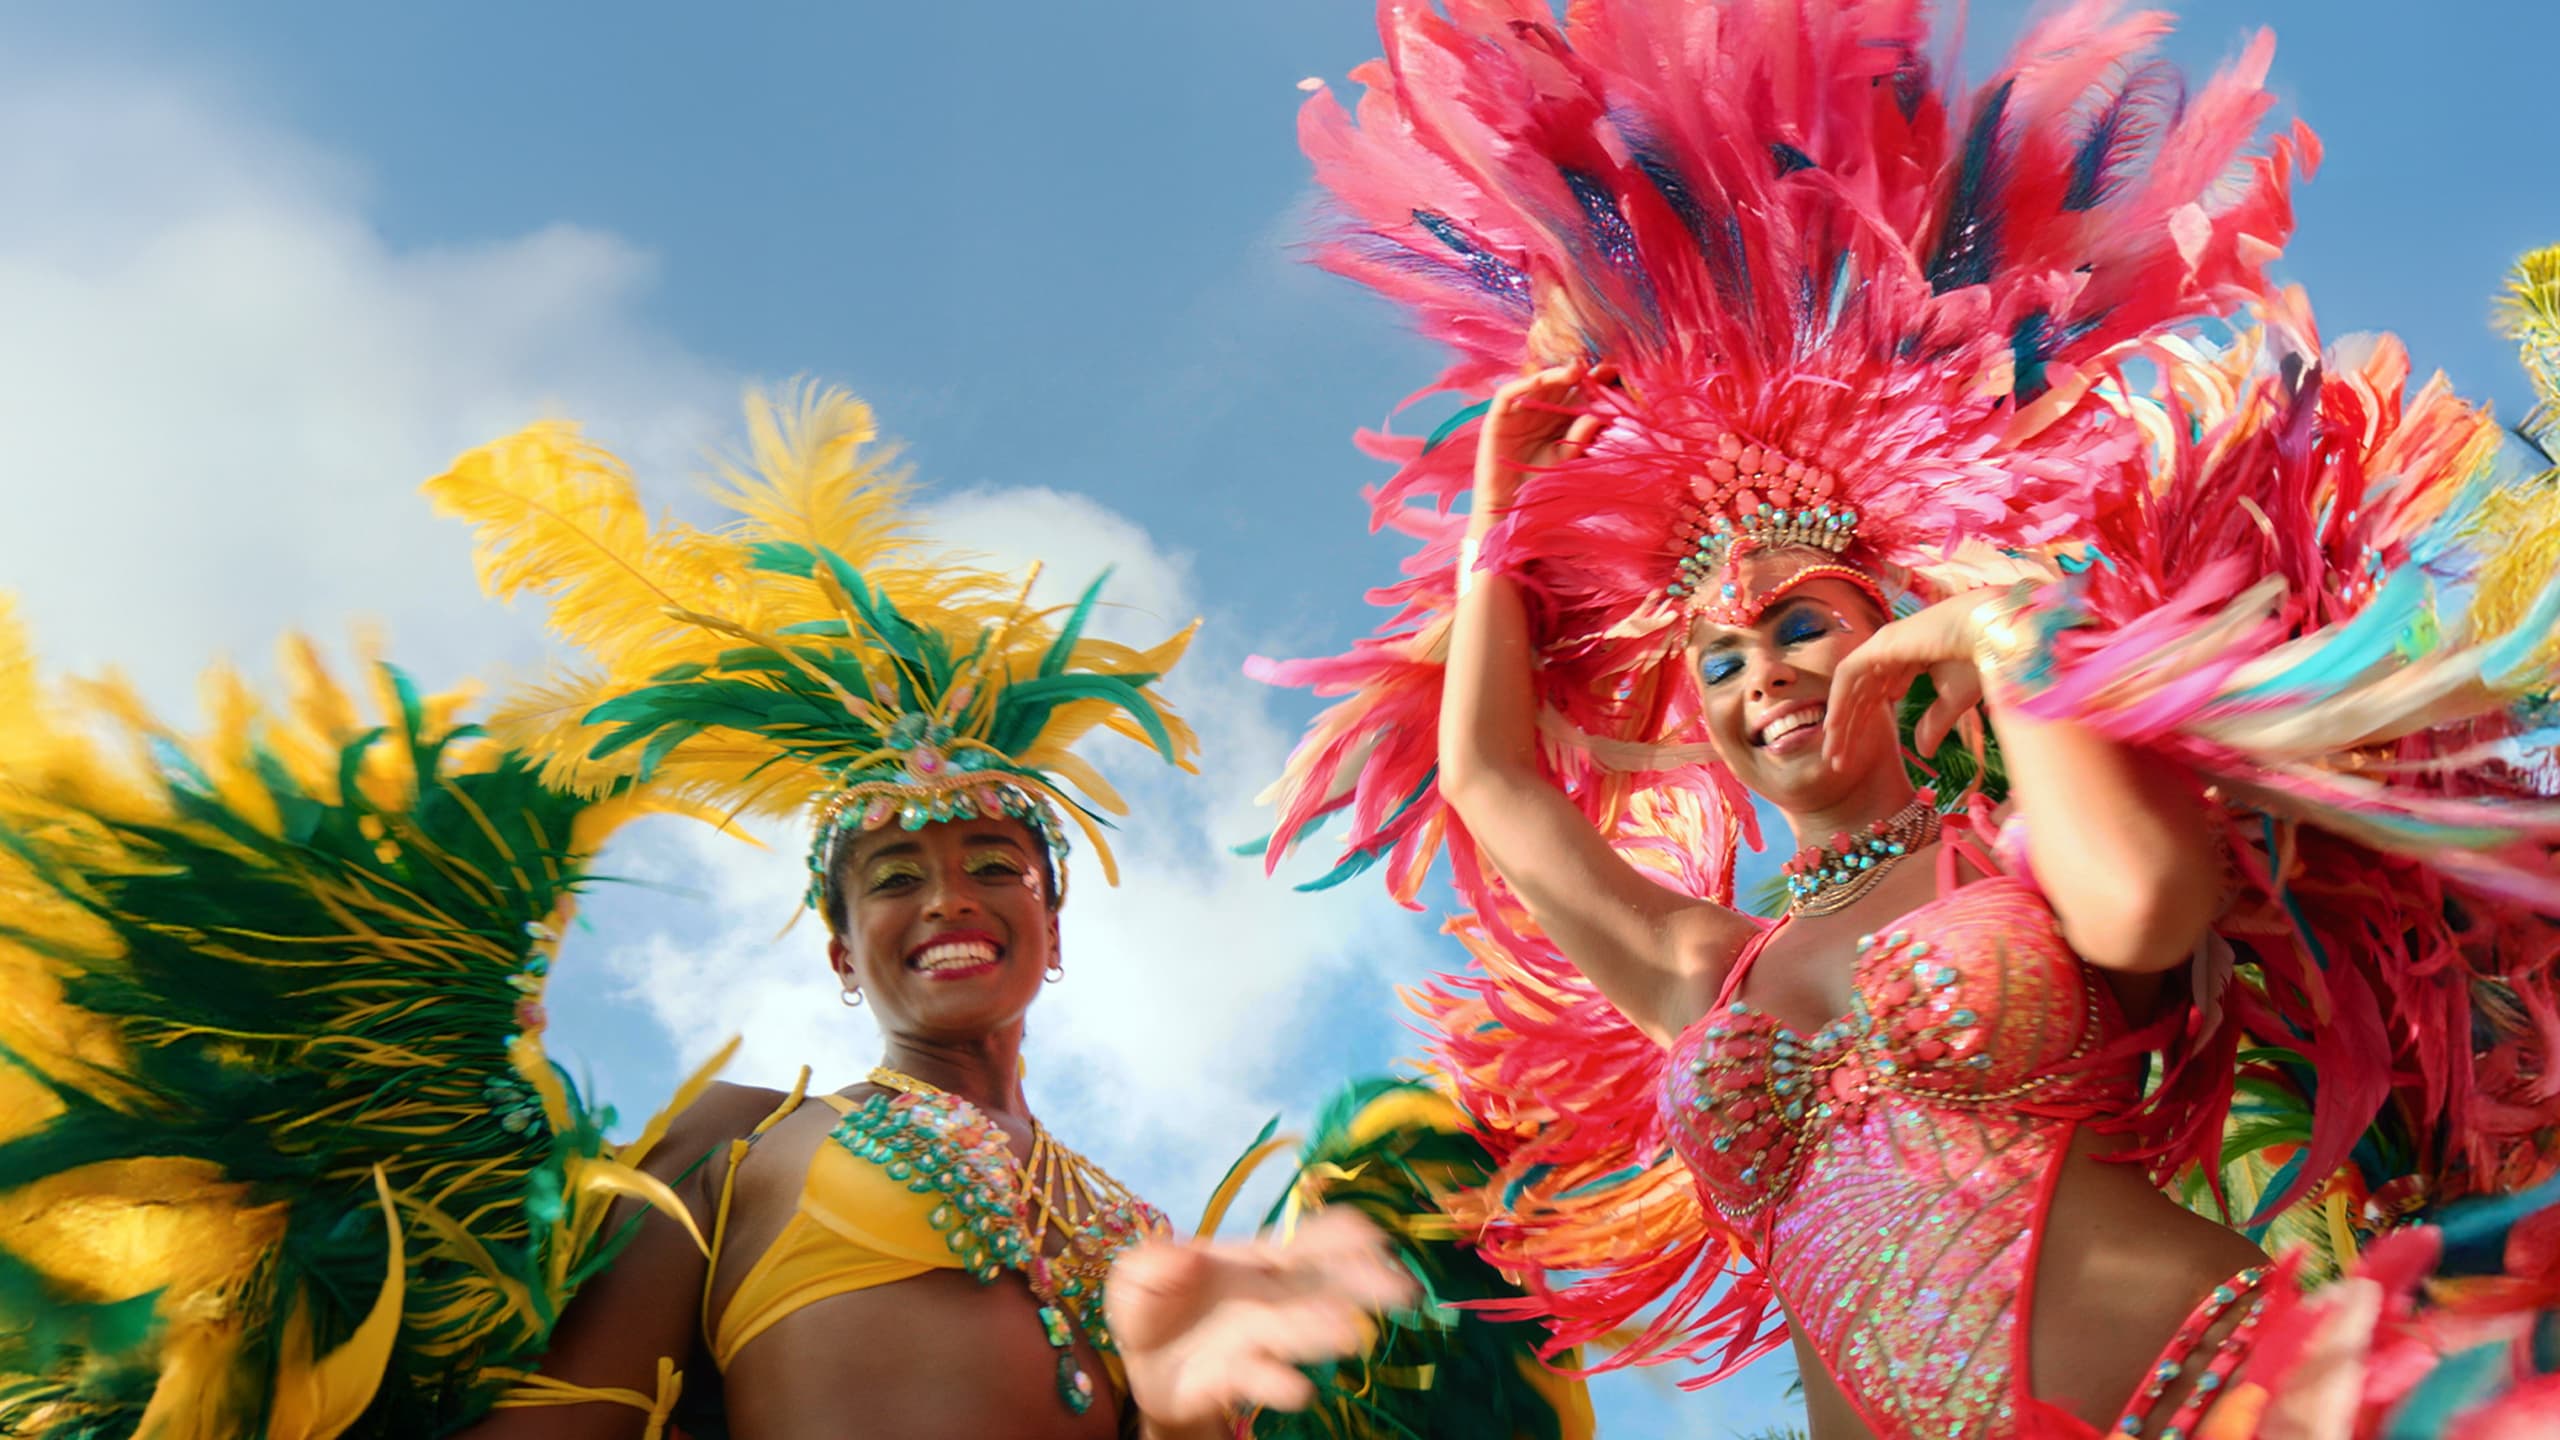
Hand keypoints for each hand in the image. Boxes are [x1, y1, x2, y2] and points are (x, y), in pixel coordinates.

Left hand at [1108, 1208, 1416, 1425]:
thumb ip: (1152, 1263)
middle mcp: (1273, 1296)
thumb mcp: (1138, 1275)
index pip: (1311, 1239)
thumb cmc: (1157, 1305)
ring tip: (1349, 1334)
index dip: (1345, 1234)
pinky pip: (1262, 1377)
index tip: (1376, 1239)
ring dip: (1324, 1331)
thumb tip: (1183, 1255)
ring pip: (1299, 1329)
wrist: (1145, 1367)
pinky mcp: (1239, 1376)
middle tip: (1402, 1290)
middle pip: (1324, 1283)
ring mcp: (1260, 1338)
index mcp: (1258, 1257)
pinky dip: (1278, 1382)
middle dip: (1363, 1283)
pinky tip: (1294, 1390)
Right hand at [1470, 362, 1609, 530]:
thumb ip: (1580, 439)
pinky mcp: (1497, 418)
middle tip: (1600, 369)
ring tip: (1575, 371)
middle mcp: (1542, 412)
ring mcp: (1519, 413)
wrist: (1509, 509)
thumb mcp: (1566, 461)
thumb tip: (1598, 416)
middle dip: (1581, 374)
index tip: (1614, 376)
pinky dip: (1523, 384)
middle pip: (1561, 384)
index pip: (1580, 394)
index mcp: (1562, 420)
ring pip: (1537, 384)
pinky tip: (1540, 379)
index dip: (1595, 384)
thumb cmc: (1540, 487)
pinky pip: (1508, 394)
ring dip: (1555, 374)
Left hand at [1821, 591, 1995, 769]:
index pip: (1875, 698)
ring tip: (1832, 755)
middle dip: (1848, 731)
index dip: (1863, 728)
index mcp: (1908, 662)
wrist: (1994, 636)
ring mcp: (1883, 646)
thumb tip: (1923, 752)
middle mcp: (1890, 654)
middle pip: (1860, 697)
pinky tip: (1834, 727)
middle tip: (1837, 763)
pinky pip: (1848, 675)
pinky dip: (1839, 700)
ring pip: (1851, 689)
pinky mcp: (1880, 644)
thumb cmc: (1981, 660)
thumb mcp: (1953, 700)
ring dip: (1840, 722)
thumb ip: (1933, 723)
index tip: (1854, 759)